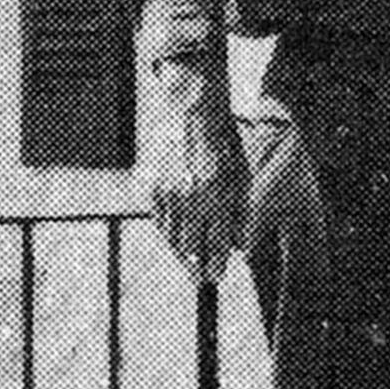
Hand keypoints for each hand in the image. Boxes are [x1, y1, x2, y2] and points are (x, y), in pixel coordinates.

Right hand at [141, 62, 249, 282]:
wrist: (192, 109)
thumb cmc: (222, 140)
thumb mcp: (237, 174)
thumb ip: (236, 210)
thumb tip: (237, 243)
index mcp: (216, 194)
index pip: (215, 244)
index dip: (216, 264)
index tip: (216, 276)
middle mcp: (190, 197)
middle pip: (191, 248)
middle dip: (198, 267)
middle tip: (203, 279)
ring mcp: (167, 193)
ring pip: (172, 237)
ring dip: (181, 254)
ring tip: (189, 264)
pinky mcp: (152, 186)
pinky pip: (159, 221)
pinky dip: (168, 233)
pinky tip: (176, 241)